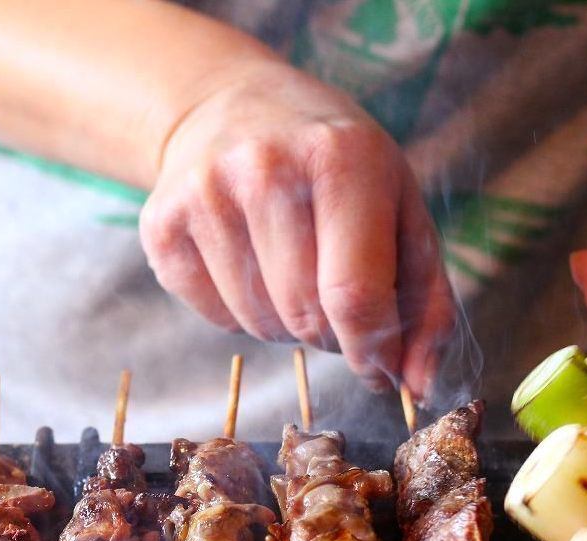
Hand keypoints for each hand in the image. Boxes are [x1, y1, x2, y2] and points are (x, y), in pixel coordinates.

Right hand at [140, 59, 454, 395]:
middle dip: (332, 334)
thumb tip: (419, 386)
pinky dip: (245, 315)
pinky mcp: (160, 226)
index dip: (372, 351)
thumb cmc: (337, 168)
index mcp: (341, 158)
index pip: (354, 296)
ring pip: (260, 326)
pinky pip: (217, 320)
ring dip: (289, 325)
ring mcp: (203, 195)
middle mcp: (264, 169)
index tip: (380, 368)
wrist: (233, 108)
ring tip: (294, 272)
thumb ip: (426, 303)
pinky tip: (252, 266)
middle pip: (305, 317)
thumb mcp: (401, 211)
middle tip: (336, 300)